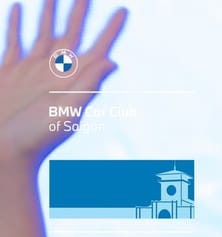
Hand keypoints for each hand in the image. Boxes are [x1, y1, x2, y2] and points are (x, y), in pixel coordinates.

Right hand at [0, 0, 125, 167]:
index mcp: (73, 78)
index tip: (124, 10)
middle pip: (71, 33)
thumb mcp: (68, 110)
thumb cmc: (36, 137)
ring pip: (43, 32)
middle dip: (80, 12)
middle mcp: (54, 70)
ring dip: (49, 12)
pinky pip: (14, 41)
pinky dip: (17, 24)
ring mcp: (31, 70)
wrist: (3, 151)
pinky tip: (21, 8)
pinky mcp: (9, 72)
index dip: (111, 29)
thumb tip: (112, 60)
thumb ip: (88, 84)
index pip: (97, 46)